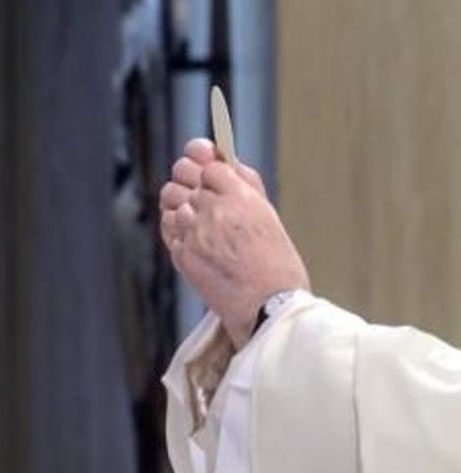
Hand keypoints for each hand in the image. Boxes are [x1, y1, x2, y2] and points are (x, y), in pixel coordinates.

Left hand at [160, 139, 309, 347]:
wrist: (268, 309)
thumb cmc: (278, 269)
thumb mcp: (271, 219)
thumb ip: (249, 188)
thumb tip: (231, 165)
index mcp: (242, 198)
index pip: (211, 164)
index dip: (208, 163)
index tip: (207, 163)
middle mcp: (214, 210)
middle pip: (185, 174)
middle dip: (190, 175)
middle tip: (197, 184)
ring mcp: (194, 232)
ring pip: (171, 198)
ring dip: (182, 200)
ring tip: (197, 214)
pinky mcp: (182, 253)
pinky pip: (168, 227)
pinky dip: (177, 226)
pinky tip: (193, 235)